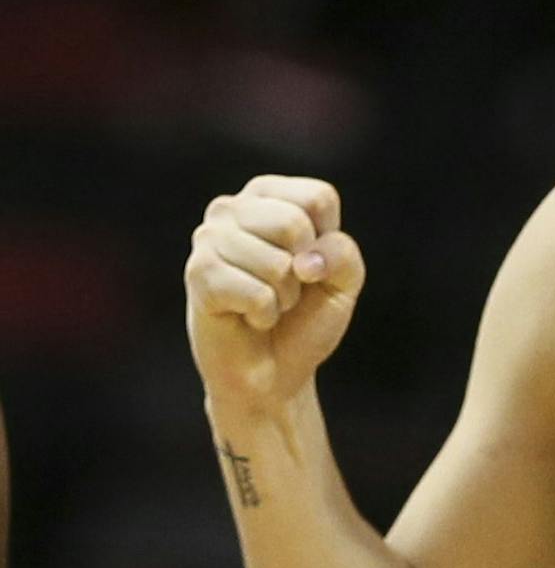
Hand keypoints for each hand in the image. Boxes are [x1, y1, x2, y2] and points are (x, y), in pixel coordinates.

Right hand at [186, 176, 365, 419]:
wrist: (273, 372)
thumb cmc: (305, 319)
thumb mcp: (343, 282)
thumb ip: (342, 254)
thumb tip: (304, 260)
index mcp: (268, 196)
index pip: (318, 198)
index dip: (328, 242)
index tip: (312, 265)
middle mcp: (232, 208)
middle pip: (294, 223)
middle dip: (304, 271)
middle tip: (286, 289)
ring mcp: (209, 238)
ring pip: (277, 263)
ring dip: (284, 297)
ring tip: (266, 303)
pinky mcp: (198, 273)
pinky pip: (257, 293)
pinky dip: (265, 314)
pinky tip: (248, 317)